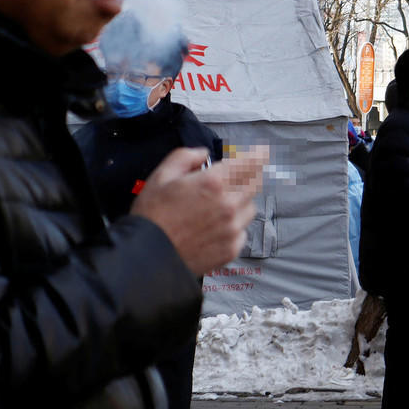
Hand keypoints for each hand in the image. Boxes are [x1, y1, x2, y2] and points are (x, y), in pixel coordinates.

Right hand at [131, 146, 268, 274]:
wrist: (147, 256)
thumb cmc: (152, 216)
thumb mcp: (161, 176)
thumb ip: (185, 157)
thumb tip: (203, 154)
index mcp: (214, 183)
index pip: (250, 163)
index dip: (258, 156)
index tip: (262, 153)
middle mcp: (229, 205)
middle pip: (255, 184)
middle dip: (247, 178)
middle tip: (233, 179)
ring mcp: (233, 229)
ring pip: (250, 208)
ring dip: (240, 203)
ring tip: (217, 207)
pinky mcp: (232, 248)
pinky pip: (243, 231)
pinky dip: (234, 227)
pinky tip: (215, 228)